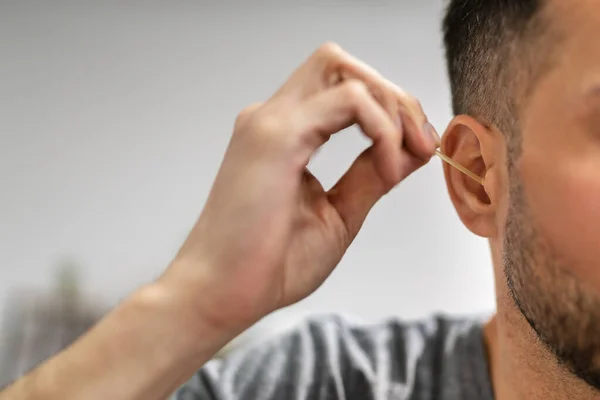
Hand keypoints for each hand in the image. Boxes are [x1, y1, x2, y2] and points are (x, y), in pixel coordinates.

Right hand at [162, 43, 439, 333]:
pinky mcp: (276, 136)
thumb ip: (371, 175)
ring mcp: (271, 122)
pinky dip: (381, 129)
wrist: (222, 294)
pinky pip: (349, 102)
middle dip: (391, 94)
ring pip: (342, 69)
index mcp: (285, 134)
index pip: (343, 89)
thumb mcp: (337, 213)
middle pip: (341, 65)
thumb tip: (410, 150)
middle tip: (419, 142)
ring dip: (389, 105)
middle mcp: (273, 118)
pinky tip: (386, 168)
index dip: (390, 109)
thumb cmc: (269, 262)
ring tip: (406, 155)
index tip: (419, 149)